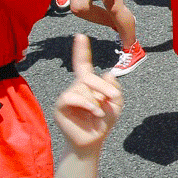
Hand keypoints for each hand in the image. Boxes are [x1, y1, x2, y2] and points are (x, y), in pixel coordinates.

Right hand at [52, 35, 122, 151]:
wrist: (93, 142)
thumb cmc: (103, 123)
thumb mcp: (116, 104)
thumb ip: (115, 88)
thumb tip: (107, 74)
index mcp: (87, 84)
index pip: (83, 64)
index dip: (81, 50)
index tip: (80, 35)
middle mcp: (75, 87)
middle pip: (88, 76)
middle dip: (103, 87)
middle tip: (114, 98)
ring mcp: (67, 96)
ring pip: (83, 87)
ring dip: (97, 100)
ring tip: (100, 112)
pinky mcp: (61, 106)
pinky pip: (74, 97)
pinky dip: (89, 105)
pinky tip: (96, 113)